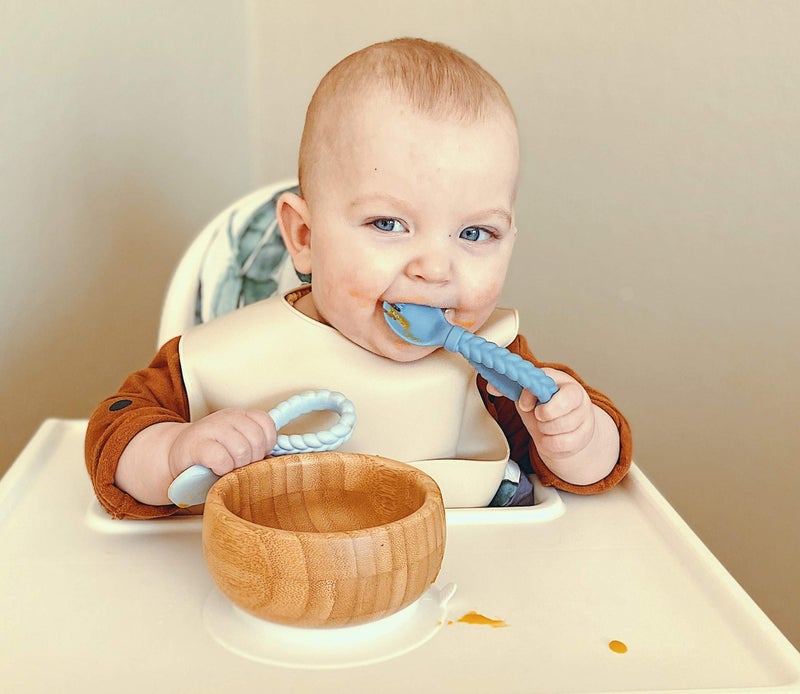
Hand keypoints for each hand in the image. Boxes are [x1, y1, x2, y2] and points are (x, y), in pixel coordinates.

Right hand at [167, 408, 277, 478]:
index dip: (267, 444)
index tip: (256, 454)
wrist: (177, 453)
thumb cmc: (212, 453)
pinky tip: (216, 469)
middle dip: (253, 459)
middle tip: (240, 465)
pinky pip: (221, 459)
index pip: (266, 423)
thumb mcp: (236, 442)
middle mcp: (227, 417)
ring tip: (228, 468)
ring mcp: (211, 428)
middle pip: (257, 439)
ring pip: (242, 449)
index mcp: (240, 415)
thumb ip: (254, 445)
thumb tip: (273, 460)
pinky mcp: (197, 445)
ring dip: (237, 466)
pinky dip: (223, 469)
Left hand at [487, 368, 601, 474]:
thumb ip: (510, 389)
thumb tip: (492, 387)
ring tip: (546, 425)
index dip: (531, 395)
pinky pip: (561, 444)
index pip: (547, 383)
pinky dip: (551, 444)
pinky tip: (552, 437)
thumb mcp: (528, 396)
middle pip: (555, 409)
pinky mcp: (584, 435)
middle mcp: (575, 395)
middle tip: (539, 415)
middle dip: (541, 417)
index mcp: (560, 380)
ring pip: (558, 428)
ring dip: (545, 430)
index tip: (524, 404)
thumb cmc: (546, 407)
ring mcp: (582, 415)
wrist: (566, 428)